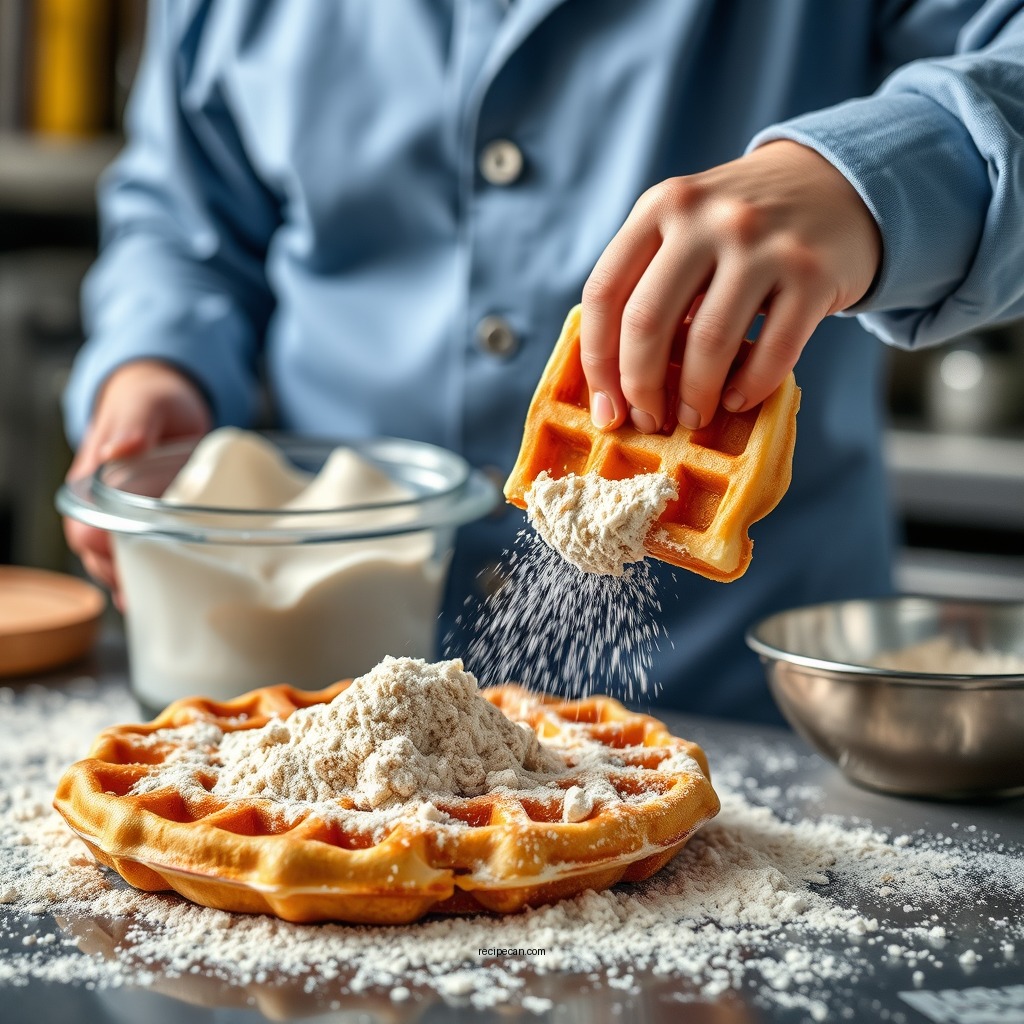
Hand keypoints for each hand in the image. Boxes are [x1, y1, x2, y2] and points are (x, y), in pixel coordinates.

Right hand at [63, 360, 211, 602]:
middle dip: (128, 584)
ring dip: (142, 588)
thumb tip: (117, 451)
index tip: (138, 572)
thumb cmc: (151, 398)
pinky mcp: (149, 525)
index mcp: (90, 486)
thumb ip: (134, 424)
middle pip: (102, 563)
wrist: (166, 399)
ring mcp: (124, 520)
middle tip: (162, 601)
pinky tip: (179, 596)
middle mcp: (101, 510)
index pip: (87, 536)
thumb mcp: (146, 403)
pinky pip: (145, 558)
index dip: (109, 558)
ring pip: (121, 567)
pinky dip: (158, 578)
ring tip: (171, 606)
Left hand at [580, 140, 881, 431]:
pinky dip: (750, 388)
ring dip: (695, 397)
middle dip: (640, 388)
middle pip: (647, 322)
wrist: (835, 186)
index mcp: (661, 207)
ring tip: (693, 417)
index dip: (597, 363)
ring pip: (708, 342)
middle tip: (648, 421)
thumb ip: (645, 282)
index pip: (604, 293)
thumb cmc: (740, 229)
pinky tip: (738, 400)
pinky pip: (772, 350)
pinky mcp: (812, 272)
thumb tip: (612, 384)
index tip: (605, 408)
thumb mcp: (684, 228)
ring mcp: (762, 242)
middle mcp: (707, 218)